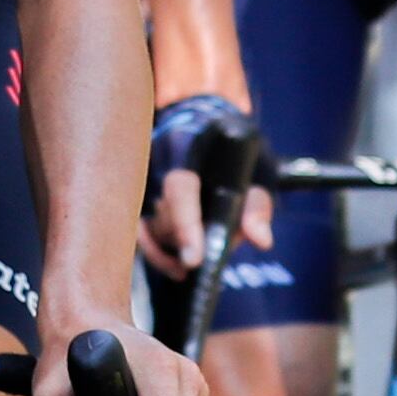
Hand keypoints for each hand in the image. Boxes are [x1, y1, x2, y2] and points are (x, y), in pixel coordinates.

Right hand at [137, 92, 274, 276]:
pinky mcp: (135, 198)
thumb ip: (258, 205)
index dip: (185, 225)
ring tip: (200, 253)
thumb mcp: (257, 171)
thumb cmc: (233, 151)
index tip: (194, 260)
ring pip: (151, 229)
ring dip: (176, 248)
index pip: (179, 190)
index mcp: (187, 151)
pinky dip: (156, 254)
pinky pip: (138, 233)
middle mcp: (155, 164)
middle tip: (214, 247)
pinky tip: (177, 267)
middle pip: (164, 218)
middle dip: (190, 241)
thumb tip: (262, 241)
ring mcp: (140, 182)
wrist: (203, 128)